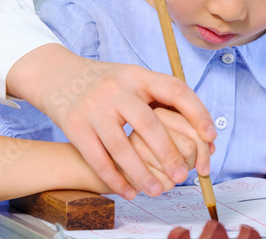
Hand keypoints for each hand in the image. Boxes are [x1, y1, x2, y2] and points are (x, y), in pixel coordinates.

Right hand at [7, 44, 215, 199]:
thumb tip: (199, 131)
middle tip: (183, 177)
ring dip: (142, 173)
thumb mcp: (132, 78)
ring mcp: (94, 106)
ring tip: (157, 190)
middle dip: (168, 153)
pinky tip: (127, 191)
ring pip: (122, 146)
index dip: (197, 113)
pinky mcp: (74, 124)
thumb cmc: (104, 82)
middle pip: (149, 123)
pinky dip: (114, 178)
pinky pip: (97, 158)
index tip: (210, 137)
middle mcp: (117, 88)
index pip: (175, 90)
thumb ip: (159, 99)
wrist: (55, 73)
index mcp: (138, 75)